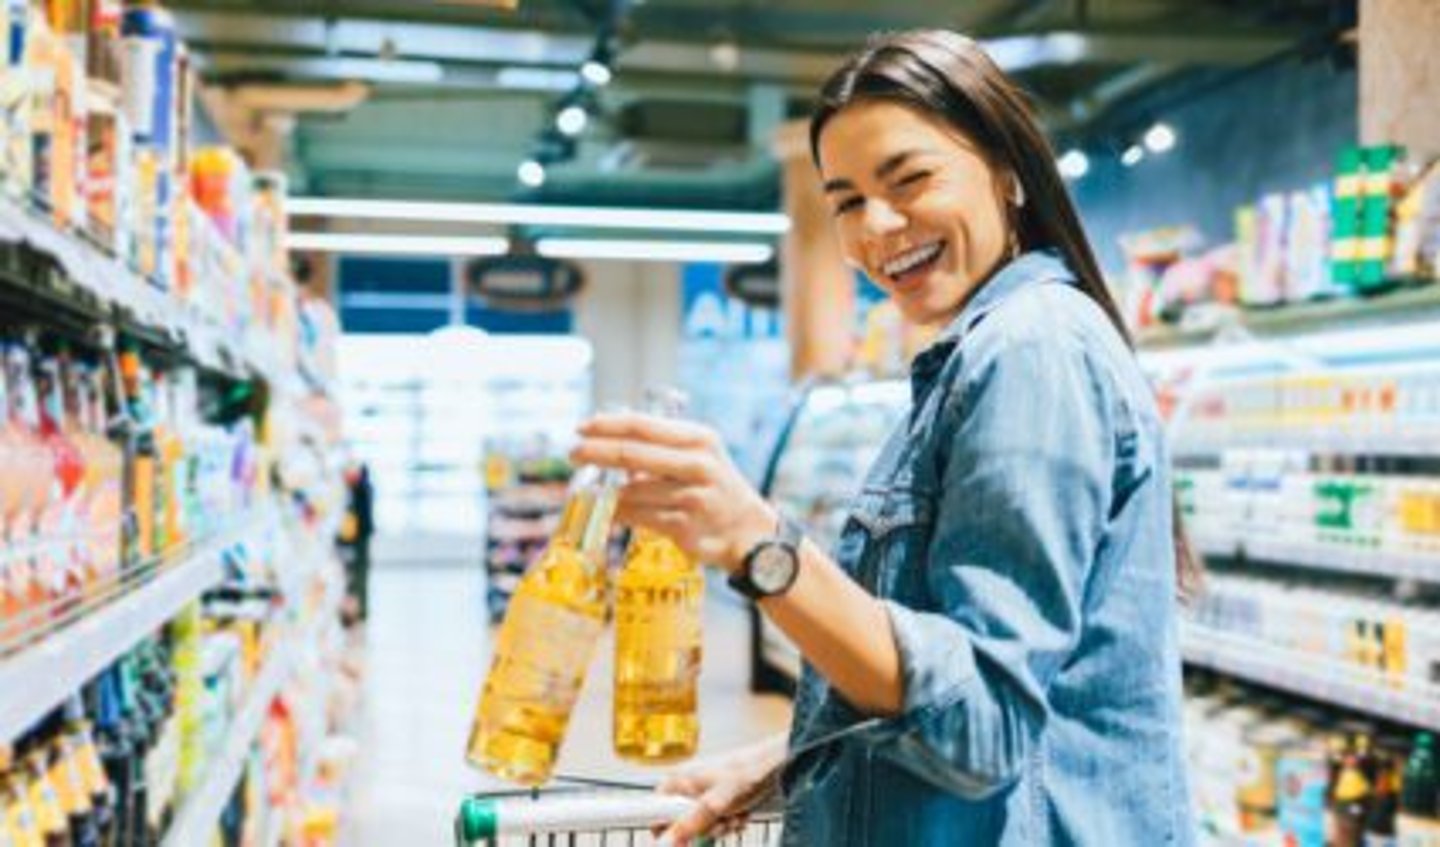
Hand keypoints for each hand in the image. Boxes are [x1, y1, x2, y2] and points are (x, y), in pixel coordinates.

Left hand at [571, 412, 775, 572]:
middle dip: (595, 452)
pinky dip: (620, 513)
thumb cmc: (714, 486)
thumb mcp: (698, 455)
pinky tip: (612, 511)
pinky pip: (638, 516)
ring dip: (610, 492)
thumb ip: (660, 445)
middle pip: (632, 454)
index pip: (642, 426)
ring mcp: (692, 497)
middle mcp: (698, 464)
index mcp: (699, 439)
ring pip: (631, 491)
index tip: (581, 428)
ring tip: (603, 492)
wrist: (747, 530)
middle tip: (572, 454)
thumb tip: (607, 436)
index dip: (607, 425)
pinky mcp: (684, 526)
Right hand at [655, 738, 784, 845]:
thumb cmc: (749, 772)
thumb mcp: (715, 805)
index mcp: (679, 779)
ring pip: (703, 823)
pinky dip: (730, 820)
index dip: (667, 830)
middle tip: (721, 823)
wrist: (780, 763)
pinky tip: (742, 813)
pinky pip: (718, 818)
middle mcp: (689, 783)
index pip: (655, 811)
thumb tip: (665, 844)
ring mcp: (706, 789)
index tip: (682, 842)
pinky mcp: (721, 795)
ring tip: (736, 815)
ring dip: (721, 826)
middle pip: (682, 821)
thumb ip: (688, 825)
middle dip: (704, 829)